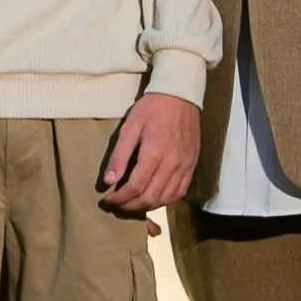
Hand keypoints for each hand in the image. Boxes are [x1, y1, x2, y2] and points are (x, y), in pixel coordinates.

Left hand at [103, 93, 198, 214]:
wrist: (180, 94)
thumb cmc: (152, 108)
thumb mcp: (130, 127)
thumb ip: (119, 156)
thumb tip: (108, 181)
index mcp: (154, 153)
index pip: (135, 187)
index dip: (120, 198)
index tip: (108, 199)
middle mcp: (172, 163)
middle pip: (150, 197)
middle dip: (130, 206)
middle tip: (117, 205)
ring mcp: (185, 166)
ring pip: (166, 199)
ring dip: (147, 206)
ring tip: (133, 203)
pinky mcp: (192, 165)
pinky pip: (180, 192)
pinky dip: (166, 200)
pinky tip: (154, 198)